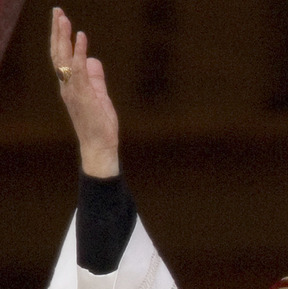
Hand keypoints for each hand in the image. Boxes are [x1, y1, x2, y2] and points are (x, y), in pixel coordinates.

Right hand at [51, 7, 118, 177]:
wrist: (100, 146)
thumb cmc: (99, 124)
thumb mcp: (99, 96)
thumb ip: (96, 78)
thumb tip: (93, 60)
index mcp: (70, 85)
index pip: (62, 57)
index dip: (61, 39)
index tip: (62, 20)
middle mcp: (67, 86)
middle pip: (58, 54)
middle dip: (58, 32)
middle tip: (57, 12)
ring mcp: (73, 90)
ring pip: (64, 58)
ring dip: (64, 37)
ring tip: (64, 19)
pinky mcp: (83, 94)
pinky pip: (79, 69)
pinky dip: (79, 52)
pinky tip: (81, 37)